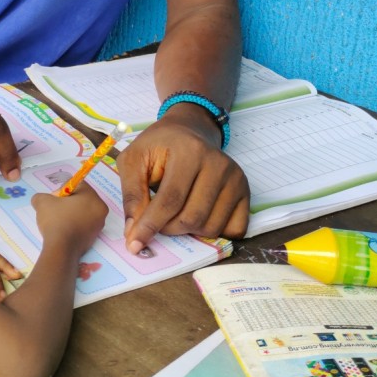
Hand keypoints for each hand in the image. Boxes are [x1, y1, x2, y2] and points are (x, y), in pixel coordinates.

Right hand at [32, 184, 107, 257]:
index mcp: (93, 198)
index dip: (63, 189)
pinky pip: (83, 224)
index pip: (78, 185)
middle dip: (67, 202)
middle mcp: (100, 210)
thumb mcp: (43, 202)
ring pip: (82, 212)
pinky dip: (74, 224)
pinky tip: (64, 229)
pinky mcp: (94, 237)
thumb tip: (40, 199)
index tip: (54, 199)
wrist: (61, 249)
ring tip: (58, 220)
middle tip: (55, 209)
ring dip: (70, 213)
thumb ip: (41, 196)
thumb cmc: (56, 221)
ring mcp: (99, 225)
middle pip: (82, 198)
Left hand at [116, 107, 248, 251]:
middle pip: (191, 218)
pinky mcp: (245, 191)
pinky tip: (200, 218)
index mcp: (190, 152)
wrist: (190, 131)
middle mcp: (218, 164)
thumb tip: (134, 232)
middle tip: (157, 221)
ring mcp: (235, 178)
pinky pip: (234, 229)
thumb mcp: (133, 160)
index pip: (170, 201)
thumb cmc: (159, 146)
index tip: (134, 245)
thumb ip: (131, 195)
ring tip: (176, 214)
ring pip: (211, 227)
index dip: (150, 226)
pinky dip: (215, 233)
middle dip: (168, 229)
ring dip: (189, 231)